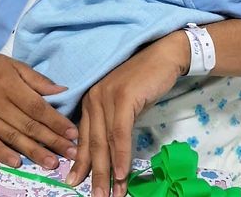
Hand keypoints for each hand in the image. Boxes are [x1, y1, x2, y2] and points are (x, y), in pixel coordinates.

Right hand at [0, 50, 77, 168]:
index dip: (56, 122)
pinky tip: (17, 163)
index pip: (38, 108)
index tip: (72, 133)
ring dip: (33, 152)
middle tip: (70, 153)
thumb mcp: (18, 66)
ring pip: (12, 137)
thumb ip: (39, 81)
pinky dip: (2, 154)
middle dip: (52, 141)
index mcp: (11, 86)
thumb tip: (62, 91)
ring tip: (52, 163)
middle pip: (28, 126)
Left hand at [66, 31, 189, 196]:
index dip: (81, 162)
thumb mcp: (123, 104)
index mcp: (90, 99)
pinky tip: (122, 173)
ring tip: (112, 194)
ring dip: (108, 172)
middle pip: (92, 142)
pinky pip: (120, 133)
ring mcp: (107, 96)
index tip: (76, 183)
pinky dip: (121, 155)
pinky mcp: (123, 98)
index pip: (83, 136)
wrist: (163, 57)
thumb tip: (107, 154)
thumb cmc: (145, 81)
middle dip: (93, 174)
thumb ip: (112, 123)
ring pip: (105, 141)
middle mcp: (93, 97)